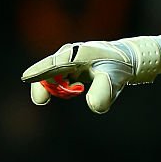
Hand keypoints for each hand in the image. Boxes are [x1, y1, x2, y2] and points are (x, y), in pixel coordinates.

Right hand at [21, 37, 160, 113]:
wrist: (131, 58)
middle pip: (48, 70)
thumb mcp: (114, 80)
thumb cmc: (120, 67)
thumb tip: (94, 107)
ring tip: (77, 90)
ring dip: (60, 88)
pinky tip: (76, 90)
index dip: (39, 73)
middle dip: (44, 85)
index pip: (53, 65)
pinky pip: (62, 79)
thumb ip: (103, 92)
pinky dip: (66, 87)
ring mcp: (71, 60)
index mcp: (77, 54)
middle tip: (42, 101)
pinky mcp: (74, 67)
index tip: (29, 81)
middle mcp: (70, 55)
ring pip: (55, 76)